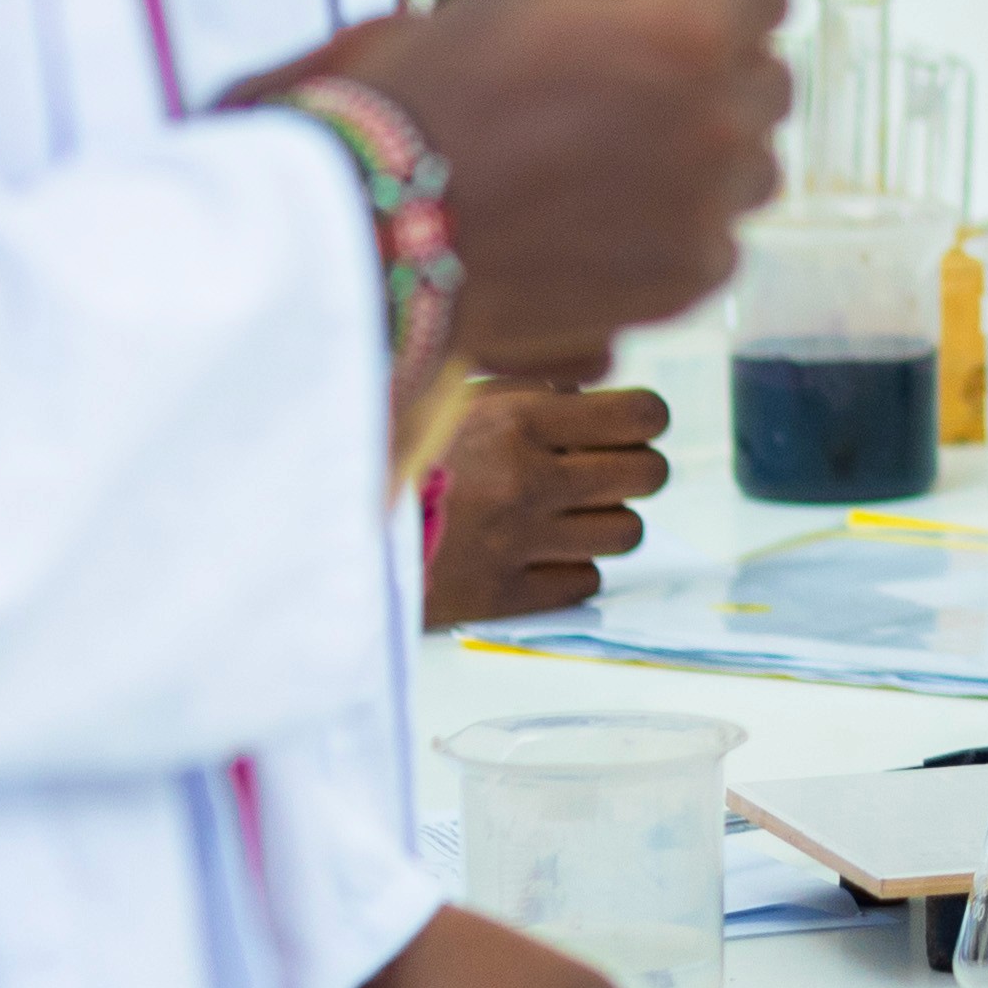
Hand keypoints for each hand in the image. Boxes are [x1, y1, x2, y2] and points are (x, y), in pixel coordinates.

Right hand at [255, 0, 795, 367]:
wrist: (380, 215)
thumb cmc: (453, 87)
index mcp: (694, 35)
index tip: (646, 23)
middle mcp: (720, 123)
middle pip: (768, 78)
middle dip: (711, 73)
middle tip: (614, 92)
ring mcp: (709, 209)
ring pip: (752, 162)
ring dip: (704, 153)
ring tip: (604, 158)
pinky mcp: (688, 278)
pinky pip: (722, 238)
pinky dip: (679, 227)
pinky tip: (602, 215)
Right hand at [425, 350, 674, 628]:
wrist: (339, 530)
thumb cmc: (402, 455)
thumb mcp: (457, 397)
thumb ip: (531, 390)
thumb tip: (597, 392)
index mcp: (518, 420)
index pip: (641, 416)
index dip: (646, 421)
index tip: (632, 426)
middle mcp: (528, 480)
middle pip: (647, 475)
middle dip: (636, 469)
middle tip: (605, 471)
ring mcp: (519, 543)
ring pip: (626, 532)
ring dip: (606, 520)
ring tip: (570, 513)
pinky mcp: (505, 597)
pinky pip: (586, 581)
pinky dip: (572, 567)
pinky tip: (540, 552)